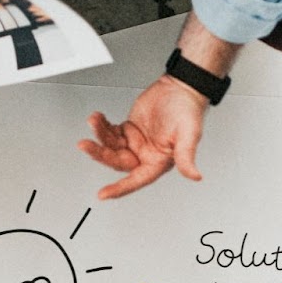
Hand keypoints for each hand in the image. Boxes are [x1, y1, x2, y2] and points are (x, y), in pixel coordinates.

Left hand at [77, 77, 208, 200]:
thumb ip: (187, 157)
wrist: (180, 87)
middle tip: (86, 145)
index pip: (136, 180)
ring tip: (93, 121)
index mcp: (159, 162)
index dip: (119, 188)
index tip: (103, 194)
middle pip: (117, 161)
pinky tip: (97, 118)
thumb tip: (195, 176)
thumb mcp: (189, 135)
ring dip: (99, 135)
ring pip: (111, 146)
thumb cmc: (188, 110)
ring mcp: (136, 142)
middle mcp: (146, 155)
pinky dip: (102, 126)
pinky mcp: (129, 129)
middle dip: (100, 153)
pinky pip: (111, 132)